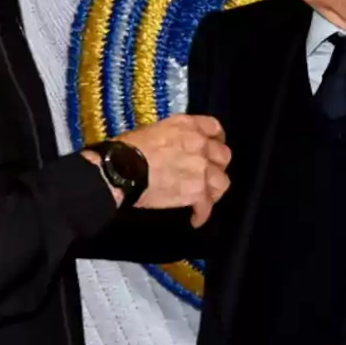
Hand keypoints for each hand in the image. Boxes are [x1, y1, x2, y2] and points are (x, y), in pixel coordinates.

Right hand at [116, 114, 230, 226]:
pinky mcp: (197, 191)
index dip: (216, 140)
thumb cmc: (129, 148)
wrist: (122, 169)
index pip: (214, 128)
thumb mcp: (154, 130)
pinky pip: (206, 206)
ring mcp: (201, 168)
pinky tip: (195, 219)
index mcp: (188, 125)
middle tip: (206, 175)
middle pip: (223, 156)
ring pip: (222, 182)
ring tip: (203, 199)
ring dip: (213, 191)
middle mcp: (200, 144)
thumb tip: (173, 149)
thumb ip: (174, 137)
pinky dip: (201, 214)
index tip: (212, 149)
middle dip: (216, 166)